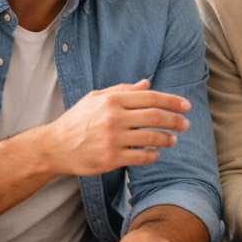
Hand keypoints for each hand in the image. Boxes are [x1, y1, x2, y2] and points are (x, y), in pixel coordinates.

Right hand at [39, 79, 189, 175]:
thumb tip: (148, 83)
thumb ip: (123, 91)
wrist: (54, 146)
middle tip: (186, 124)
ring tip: (173, 139)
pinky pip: (141, 157)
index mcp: (111, 100)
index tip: (186, 106)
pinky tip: (155, 154)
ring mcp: (112, 139)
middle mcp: (113, 118)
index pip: (150, 98)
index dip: (172, 101)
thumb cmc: (77, 120)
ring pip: (151, 138)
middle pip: (154, 117)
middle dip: (175, 120)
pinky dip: (153, 156)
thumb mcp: (95, 98)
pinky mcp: (111, 158)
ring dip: (167, 139)